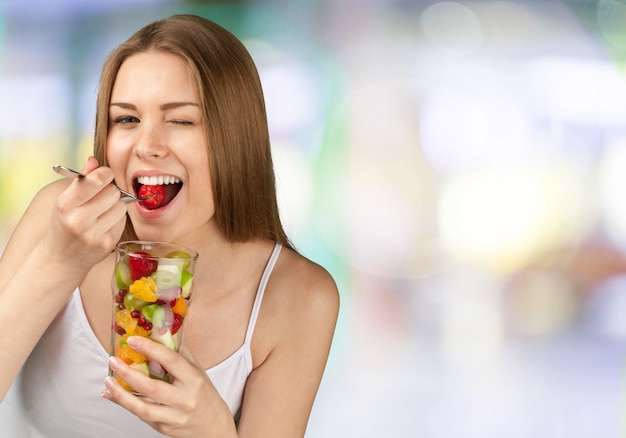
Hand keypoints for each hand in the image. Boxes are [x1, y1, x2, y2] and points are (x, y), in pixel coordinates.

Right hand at [44, 157, 126, 271]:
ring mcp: (94, 234)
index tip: (103, 176)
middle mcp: (78, 220)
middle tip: (101, 196)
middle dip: (110, 190)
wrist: (61, 258)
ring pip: (121, 206)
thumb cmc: (64, 223)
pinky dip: (117, 219)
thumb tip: (94, 160)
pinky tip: (104, 223)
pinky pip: (123, 221)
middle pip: (113, 192)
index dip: (105, 174)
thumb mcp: (65, 200)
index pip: (96, 180)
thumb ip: (81, 180)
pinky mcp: (107, 244)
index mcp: (65, 204)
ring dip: (115, 205)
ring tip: (101, 211)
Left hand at [103, 336, 236, 437]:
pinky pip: (141, 415)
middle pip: (152, 387)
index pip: (171, 361)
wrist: (213, 425)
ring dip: (121, 395)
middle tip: (114, 361)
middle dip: (129, 373)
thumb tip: (158, 332)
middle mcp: (185, 399)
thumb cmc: (203, 393)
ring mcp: (173, 416)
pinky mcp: (163, 428)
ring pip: (142, 408)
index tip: (133, 340)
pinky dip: (124, 404)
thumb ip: (179, 354)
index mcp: (194, 380)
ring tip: (108, 381)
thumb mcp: (197, 371)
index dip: (151, 349)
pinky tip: (112, 394)